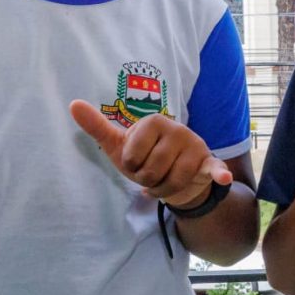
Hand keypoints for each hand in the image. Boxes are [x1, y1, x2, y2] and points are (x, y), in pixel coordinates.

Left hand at [69, 100, 231, 207]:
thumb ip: (97, 126)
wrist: (176, 174)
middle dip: (148, 181)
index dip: (132, 168)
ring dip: (164, 190)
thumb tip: (72, 104)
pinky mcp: (207, 161)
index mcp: (154, 121)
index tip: (137, 161)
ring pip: (171, 181)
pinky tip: (222, 176)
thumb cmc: (144, 157)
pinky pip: (212, 168)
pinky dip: (217, 173)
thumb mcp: (119, 145)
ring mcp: (194, 144)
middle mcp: (177, 129)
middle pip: (152, 171)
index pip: (132, 158)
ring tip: (165, 180)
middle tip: (153, 173)